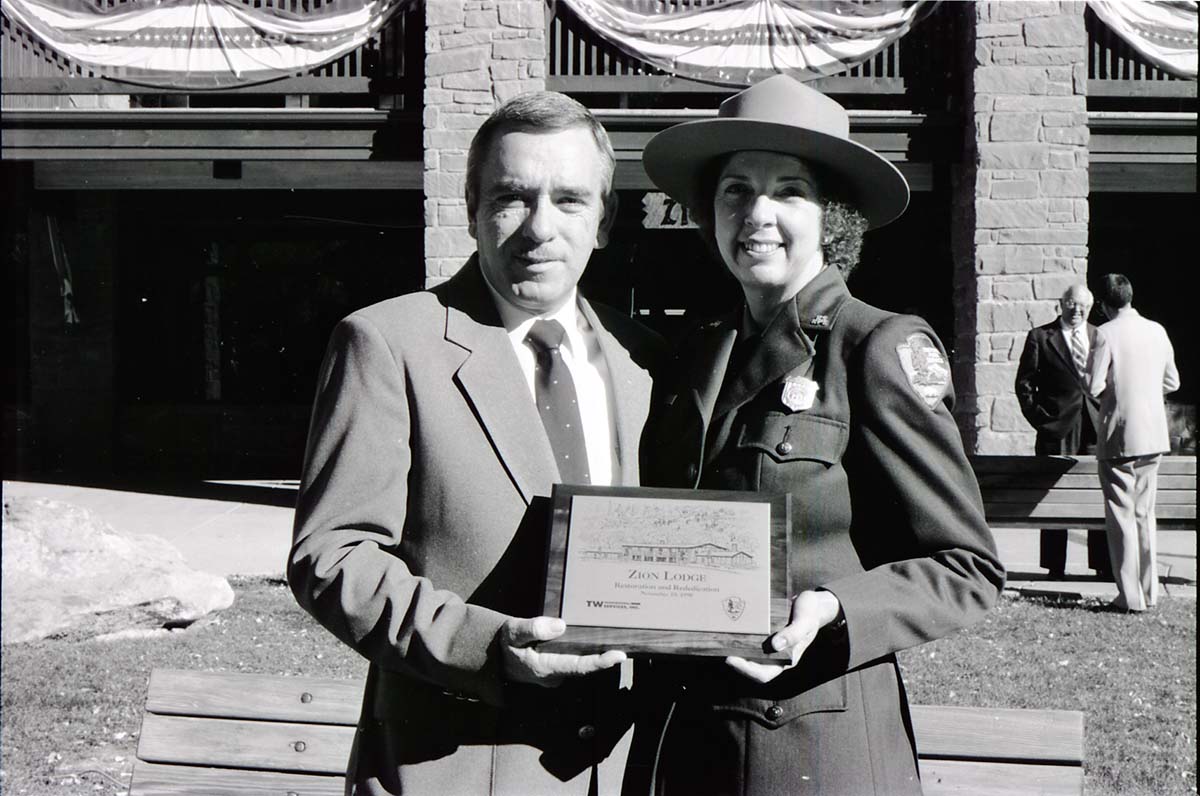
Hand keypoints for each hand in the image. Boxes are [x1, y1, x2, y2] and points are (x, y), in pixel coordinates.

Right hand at [500, 616, 626, 687]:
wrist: (492, 656)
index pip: (578, 667)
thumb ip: (533, 629)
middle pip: (585, 667)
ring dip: (598, 655)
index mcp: (545, 668)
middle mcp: (554, 675)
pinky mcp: (555, 668)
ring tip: (618, 641)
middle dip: (605, 658)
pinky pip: (575, 661)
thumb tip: (559, 626)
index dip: (600, 662)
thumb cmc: (503, 644)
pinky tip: (599, 641)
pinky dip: (588, 653)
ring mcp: (555, 674)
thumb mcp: (512, 633)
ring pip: (581, 665)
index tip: (618, 655)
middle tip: (627, 644)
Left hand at [725, 590, 840, 683]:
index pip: (763, 674)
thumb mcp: (805, 622)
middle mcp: (776, 655)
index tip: (730, 659)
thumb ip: (793, 634)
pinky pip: (750, 641)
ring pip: (749, 655)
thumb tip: (775, 646)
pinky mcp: (766, 634)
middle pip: (752, 668)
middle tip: (719, 650)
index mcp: (787, 658)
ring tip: (719, 641)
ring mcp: (770, 645)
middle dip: (735, 663)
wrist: (814, 603)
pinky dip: (739, 639)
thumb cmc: (810, 613)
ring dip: (735, 651)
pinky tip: (728, 629)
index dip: (745, 670)